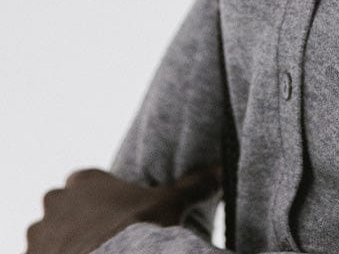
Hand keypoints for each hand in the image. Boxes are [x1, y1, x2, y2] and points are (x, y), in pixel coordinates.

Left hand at [24, 164, 222, 253]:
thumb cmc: (137, 231)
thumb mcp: (170, 204)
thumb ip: (193, 185)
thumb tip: (221, 170)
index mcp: (85, 181)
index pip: (84, 181)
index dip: (97, 197)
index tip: (112, 212)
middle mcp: (57, 202)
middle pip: (62, 207)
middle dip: (75, 220)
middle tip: (101, 238)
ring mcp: (40, 234)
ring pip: (48, 236)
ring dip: (62, 244)